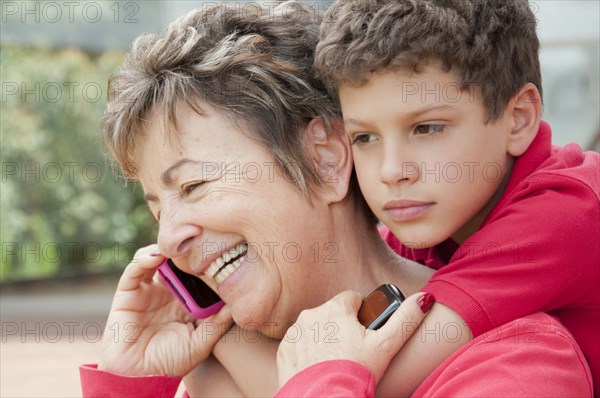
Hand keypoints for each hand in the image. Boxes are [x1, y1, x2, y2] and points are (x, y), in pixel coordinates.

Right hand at [98, 244, 233, 376]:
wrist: (139, 377)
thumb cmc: (170, 362)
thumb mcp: (200, 344)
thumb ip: (217, 325)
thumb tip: (235, 305)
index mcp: (186, 299)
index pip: (197, 273)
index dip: (206, 260)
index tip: (218, 247)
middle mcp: (168, 290)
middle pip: (178, 261)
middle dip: (187, 248)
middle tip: (199, 236)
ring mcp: (148, 289)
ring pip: (157, 258)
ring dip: (167, 249)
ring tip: (178, 245)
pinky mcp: (128, 292)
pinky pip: (135, 270)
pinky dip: (144, 259)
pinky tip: (156, 256)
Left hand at [277, 290, 433, 385]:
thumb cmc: (356, 372)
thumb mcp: (386, 346)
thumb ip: (406, 319)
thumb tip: (424, 298)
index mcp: (336, 308)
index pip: (352, 299)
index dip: (361, 315)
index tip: (364, 334)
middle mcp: (312, 314)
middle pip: (333, 313)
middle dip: (343, 327)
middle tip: (353, 351)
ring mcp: (295, 332)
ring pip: (316, 327)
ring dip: (324, 338)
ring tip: (336, 361)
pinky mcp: (285, 350)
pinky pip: (299, 343)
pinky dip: (308, 352)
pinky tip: (319, 366)